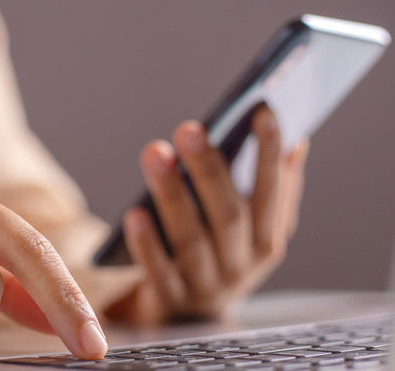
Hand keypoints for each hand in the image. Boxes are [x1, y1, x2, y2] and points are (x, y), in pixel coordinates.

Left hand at [108, 108, 307, 323]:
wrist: (187, 319)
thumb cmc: (219, 255)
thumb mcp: (253, 230)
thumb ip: (275, 192)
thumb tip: (297, 144)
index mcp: (266, 241)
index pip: (272, 192)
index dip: (269, 154)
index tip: (262, 112)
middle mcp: (242, 265)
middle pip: (227, 215)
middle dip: (209, 169)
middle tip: (189, 129)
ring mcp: (206, 285)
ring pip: (190, 239)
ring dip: (172, 195)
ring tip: (155, 153)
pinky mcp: (170, 300)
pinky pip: (158, 271)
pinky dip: (148, 244)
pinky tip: (134, 215)